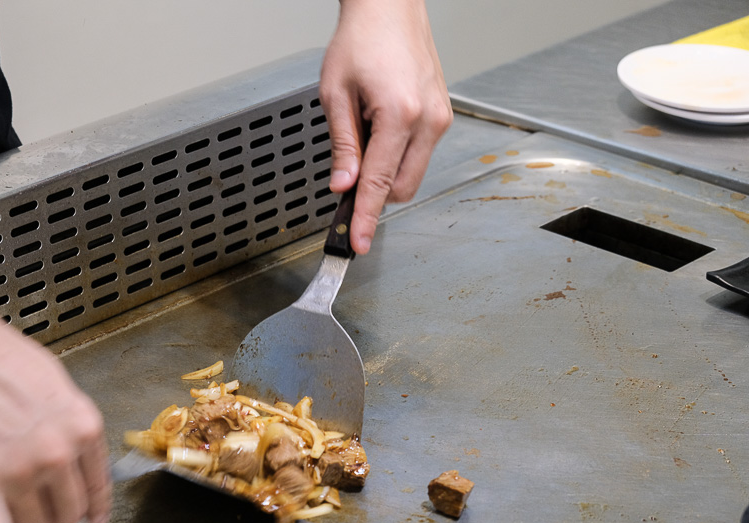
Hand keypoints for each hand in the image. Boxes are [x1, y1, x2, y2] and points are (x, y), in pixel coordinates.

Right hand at [0, 306, 111, 522]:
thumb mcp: (55, 384)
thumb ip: (70, 424)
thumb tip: (74, 454)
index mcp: (81, 426)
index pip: (98, 486)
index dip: (94, 507)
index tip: (92, 517)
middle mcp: (56, 451)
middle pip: (68, 514)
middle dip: (52, 511)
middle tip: (35, 500)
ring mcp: (19, 470)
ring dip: (20, 522)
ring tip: (7, 503)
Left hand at [320, 0, 452, 253]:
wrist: (389, 9)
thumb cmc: (361, 40)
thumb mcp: (336, 94)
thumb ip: (342, 146)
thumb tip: (342, 185)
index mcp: (399, 115)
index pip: (379, 183)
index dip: (366, 218)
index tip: (358, 243)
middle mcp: (428, 120)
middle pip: (401, 188)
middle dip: (374, 192)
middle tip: (347, 170)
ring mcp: (440, 119)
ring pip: (411, 175)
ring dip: (386, 172)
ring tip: (365, 132)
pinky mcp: (442, 116)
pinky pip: (419, 154)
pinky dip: (397, 156)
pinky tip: (381, 128)